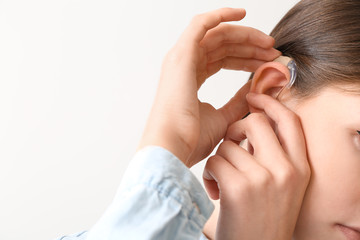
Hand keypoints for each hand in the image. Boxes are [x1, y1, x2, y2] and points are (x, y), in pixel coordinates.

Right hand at [138, 8, 279, 166]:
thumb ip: (239, 100)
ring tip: (268, 43)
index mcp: (191, 78)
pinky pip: (202, 24)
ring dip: (245, 35)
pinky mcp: (182, 54)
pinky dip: (221, 15)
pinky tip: (242, 13)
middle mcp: (185, 64)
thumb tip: (257, 86)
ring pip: (217, 34)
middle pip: (222, 45)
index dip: (247, 58)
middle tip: (274, 51)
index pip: (222, 59)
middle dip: (250, 45)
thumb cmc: (192, 138)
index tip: (269, 62)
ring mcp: (182, 58)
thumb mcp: (225, 117)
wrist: (174, 147)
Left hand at [203, 93, 310, 239]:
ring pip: (227, 143)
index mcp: (300, 168)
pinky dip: (209, 174)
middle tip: (230, 144)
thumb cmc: (263, 217)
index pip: (290, 121)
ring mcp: (263, 179)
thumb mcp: (283, 186)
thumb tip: (252, 122)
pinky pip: (214, 161)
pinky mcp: (238, 188)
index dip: (270, 104)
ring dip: (219, 160)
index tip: (254, 96)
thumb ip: (273, 155)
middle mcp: (286, 170)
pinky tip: (215, 191)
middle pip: (254, 122)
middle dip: (235, 129)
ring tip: (223, 181)